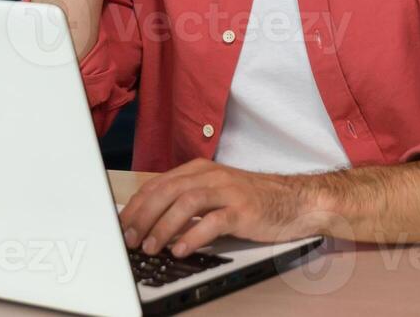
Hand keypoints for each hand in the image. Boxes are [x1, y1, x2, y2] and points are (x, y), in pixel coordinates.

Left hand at [118, 159, 321, 257]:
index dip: (137, 205)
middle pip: (167, 191)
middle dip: (143, 216)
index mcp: (200, 170)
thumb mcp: (216, 193)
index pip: (158, 184)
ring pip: (186, 203)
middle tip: (129, 238)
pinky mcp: (243, 209)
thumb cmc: (254, 200)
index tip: (123, 224)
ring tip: (151, 246)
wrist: (296, 200)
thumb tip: (154, 221)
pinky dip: (193, 236)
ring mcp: (228, 191)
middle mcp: (211, 176)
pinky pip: (213, 221)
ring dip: (164, 226)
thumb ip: (188, 201)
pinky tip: (181, 249)